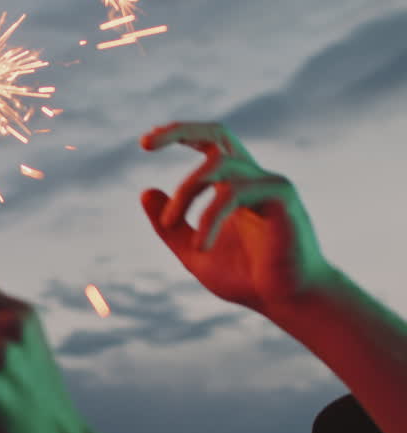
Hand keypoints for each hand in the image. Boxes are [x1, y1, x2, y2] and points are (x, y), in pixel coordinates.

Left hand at [140, 122, 333, 313]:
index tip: (144, 143)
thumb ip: (170, 226)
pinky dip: (210, 217)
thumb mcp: (193, 251)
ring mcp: (269, 184)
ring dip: (185, 192)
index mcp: (233, 186)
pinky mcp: (281, 197)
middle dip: (179, 131)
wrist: (288, 301)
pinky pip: (234, 194)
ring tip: (171, 223)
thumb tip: (145, 191)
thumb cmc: (247, 278)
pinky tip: (202, 245)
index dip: (179, 135)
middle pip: (218, 134)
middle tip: (144, 144)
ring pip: (218, 164)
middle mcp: (252, 178)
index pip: (209, 145)